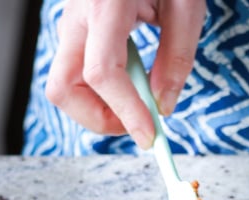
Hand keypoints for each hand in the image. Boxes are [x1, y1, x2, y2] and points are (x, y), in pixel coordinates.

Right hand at [44, 0, 205, 148]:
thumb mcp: (186, 4)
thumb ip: (177, 57)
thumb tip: (165, 106)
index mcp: (106, 4)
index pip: (102, 73)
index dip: (125, 113)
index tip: (150, 136)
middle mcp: (78, 14)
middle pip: (63, 88)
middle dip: (98, 118)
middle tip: (137, 124)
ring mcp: (71, 20)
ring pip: (65, 83)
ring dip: (98, 105)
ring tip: (139, 100)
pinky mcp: (76, 26)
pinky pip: (76, 69)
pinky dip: (100, 88)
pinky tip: (131, 78)